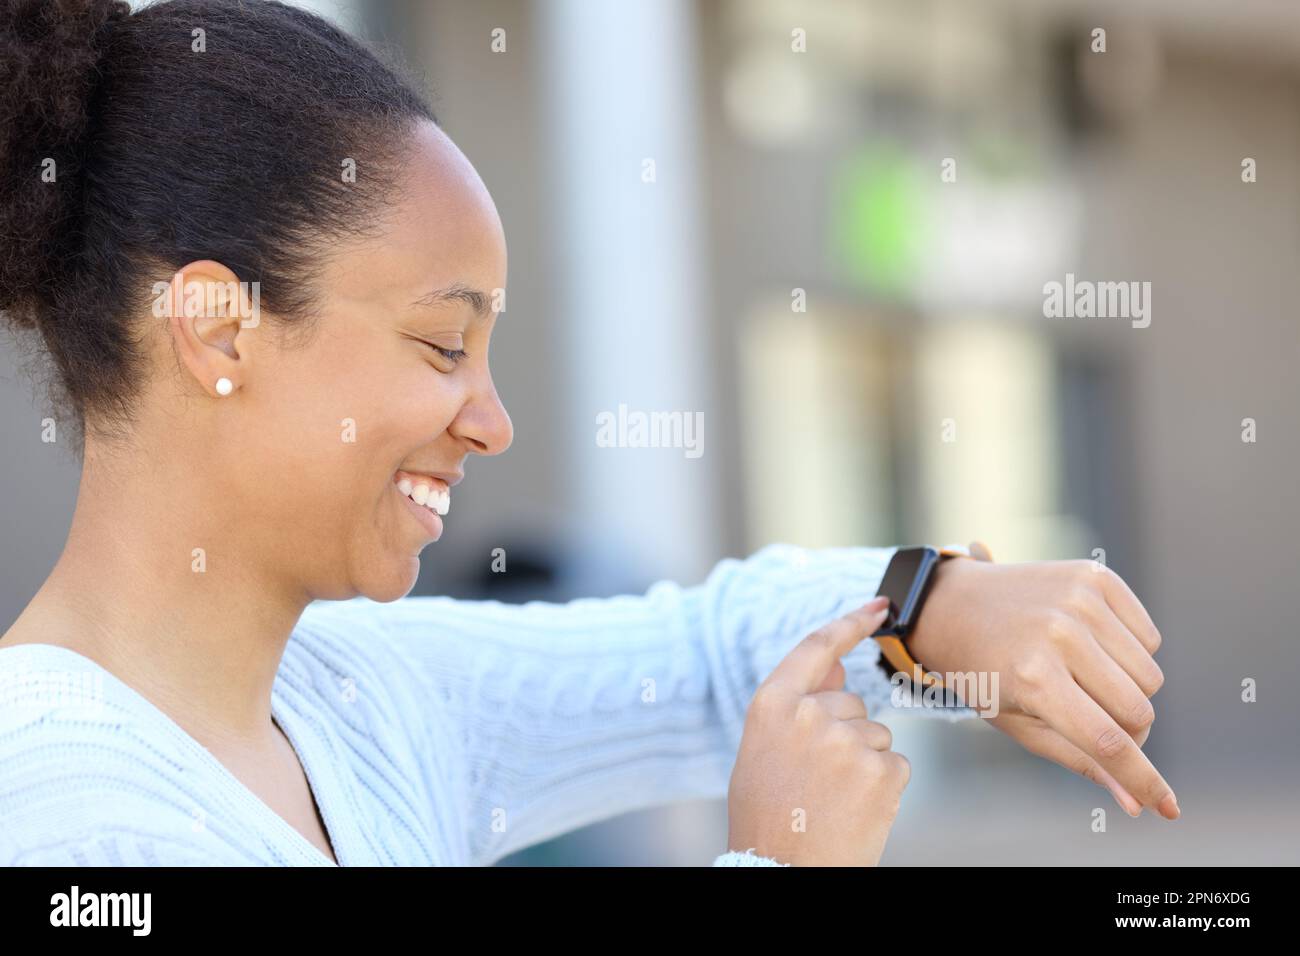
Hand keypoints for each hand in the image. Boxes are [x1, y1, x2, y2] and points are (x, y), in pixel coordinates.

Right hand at [725, 596, 910, 865]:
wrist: (781, 870)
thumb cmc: (768, 814)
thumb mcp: (764, 750)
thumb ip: (798, 704)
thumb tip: (841, 669)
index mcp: (773, 704)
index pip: (816, 646)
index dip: (850, 622)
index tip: (880, 605)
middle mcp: (810, 714)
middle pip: (851, 703)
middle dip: (844, 734)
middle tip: (817, 781)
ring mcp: (848, 741)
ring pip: (876, 735)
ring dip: (864, 763)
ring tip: (832, 800)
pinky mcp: (882, 770)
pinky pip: (895, 763)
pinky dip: (883, 786)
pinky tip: (856, 809)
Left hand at [907, 552, 1176, 819]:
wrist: (955, 604)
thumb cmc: (985, 674)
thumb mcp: (1020, 724)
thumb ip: (1080, 760)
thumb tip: (1136, 803)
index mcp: (1034, 678)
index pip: (1108, 742)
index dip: (1143, 780)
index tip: (1168, 809)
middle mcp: (1060, 635)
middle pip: (1139, 712)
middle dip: (1127, 731)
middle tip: (1091, 719)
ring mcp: (1081, 601)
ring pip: (1150, 677)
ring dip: (1128, 690)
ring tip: (1082, 677)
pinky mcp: (1096, 578)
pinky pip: (1149, 637)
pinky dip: (1131, 652)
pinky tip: (1091, 646)